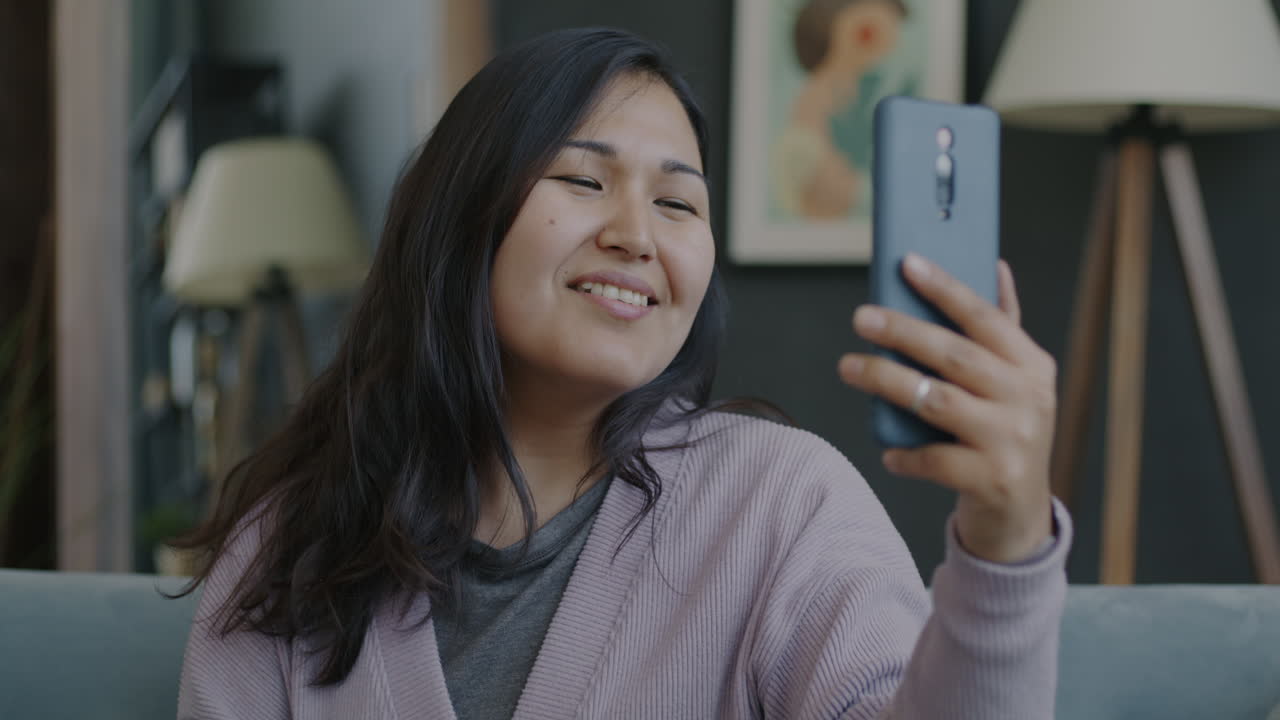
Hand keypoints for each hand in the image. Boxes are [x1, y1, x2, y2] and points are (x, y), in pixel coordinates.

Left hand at [837, 253, 1056, 563]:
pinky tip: (886, 451)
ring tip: (849, 367)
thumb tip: (993, 265)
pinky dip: (905, 455)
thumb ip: (1001, 328)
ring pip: (938, 402)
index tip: (906, 263)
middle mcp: (1028, 399)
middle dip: (904, 332)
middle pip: (956, 356)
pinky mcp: (992, 480)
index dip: (946, 288)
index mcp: (1032, 365)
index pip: (985, 317)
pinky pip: (934, 460)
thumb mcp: (1014, 382)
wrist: (1020, 513)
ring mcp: (1012, 441)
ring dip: (888, 382)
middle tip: (861, 316)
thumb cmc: (1003, 433)